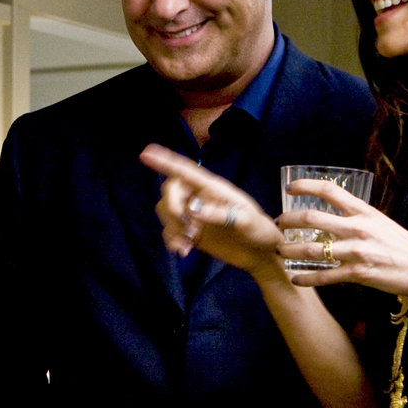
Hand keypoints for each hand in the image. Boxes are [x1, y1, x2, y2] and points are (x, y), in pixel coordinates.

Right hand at [139, 144, 283, 275]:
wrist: (261, 254)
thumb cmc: (259, 230)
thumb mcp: (246, 221)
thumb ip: (221, 215)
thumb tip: (193, 210)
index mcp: (213, 188)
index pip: (186, 171)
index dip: (165, 161)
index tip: (146, 153)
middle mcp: (200, 197)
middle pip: (170, 190)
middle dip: (170, 205)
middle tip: (183, 222)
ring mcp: (194, 215)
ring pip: (167, 211)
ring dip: (171, 227)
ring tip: (186, 243)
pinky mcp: (191, 232)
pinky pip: (171, 231)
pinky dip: (172, 240)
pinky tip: (184, 251)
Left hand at [275, 179, 407, 298]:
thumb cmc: (405, 246)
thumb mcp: (381, 223)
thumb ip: (357, 219)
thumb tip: (335, 216)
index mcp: (364, 212)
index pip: (330, 191)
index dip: (306, 186)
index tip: (290, 188)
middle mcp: (358, 228)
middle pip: (312, 218)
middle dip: (289, 221)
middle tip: (278, 224)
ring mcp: (357, 251)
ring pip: (311, 250)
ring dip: (290, 251)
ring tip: (280, 252)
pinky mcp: (358, 273)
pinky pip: (325, 277)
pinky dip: (306, 279)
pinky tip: (295, 279)